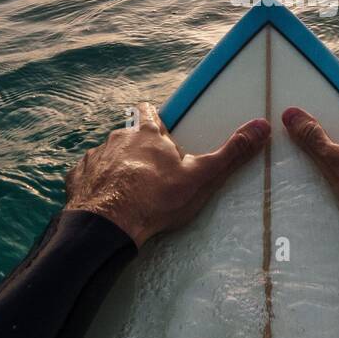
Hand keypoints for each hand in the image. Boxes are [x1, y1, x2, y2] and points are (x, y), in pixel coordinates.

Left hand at [65, 103, 269, 245]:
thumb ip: (231, 152)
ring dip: (117, 167)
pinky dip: (97, 184)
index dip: (156, 121)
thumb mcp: (201, 176)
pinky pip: (88, 175)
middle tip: (153, 172)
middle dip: (139, 149)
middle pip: (128, 135)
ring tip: (130, 190)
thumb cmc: (155, 198)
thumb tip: (261, 127)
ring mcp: (95, 158)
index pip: (148, 112)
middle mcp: (117, 138)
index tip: (163, 135)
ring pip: (107, 155)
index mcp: (146, 133)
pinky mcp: (78, 179)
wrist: (109, 225)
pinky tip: (106, 200)